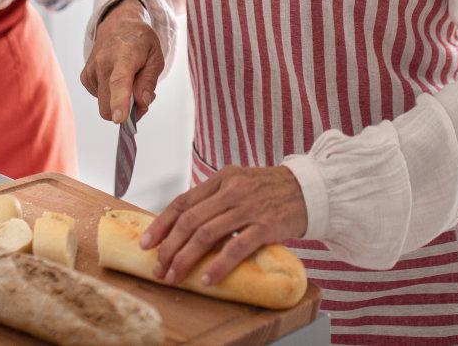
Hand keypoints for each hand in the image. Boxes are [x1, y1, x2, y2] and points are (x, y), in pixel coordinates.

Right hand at [81, 0, 163, 123]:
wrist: (118, 24)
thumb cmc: (140, 41)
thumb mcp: (156, 57)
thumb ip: (149, 82)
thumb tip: (142, 103)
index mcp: (124, 55)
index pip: (119, 81)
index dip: (120, 102)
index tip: (120, 118)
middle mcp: (102, 63)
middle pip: (108, 105)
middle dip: (127, 111)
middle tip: (142, 97)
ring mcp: (91, 71)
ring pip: (105, 106)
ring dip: (120, 102)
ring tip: (131, 81)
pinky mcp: (85, 78)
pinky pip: (101, 99)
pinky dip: (112, 96)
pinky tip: (118, 80)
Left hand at [140, 165, 307, 287]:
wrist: (310, 189)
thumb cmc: (271, 191)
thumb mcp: (240, 184)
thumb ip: (215, 200)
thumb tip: (184, 226)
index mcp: (222, 178)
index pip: (182, 202)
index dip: (161, 224)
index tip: (146, 243)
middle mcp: (232, 190)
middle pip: (189, 220)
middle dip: (169, 247)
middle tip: (159, 268)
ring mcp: (249, 207)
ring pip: (206, 234)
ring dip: (185, 259)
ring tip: (175, 276)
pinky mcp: (266, 225)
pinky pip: (235, 247)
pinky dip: (217, 265)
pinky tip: (207, 278)